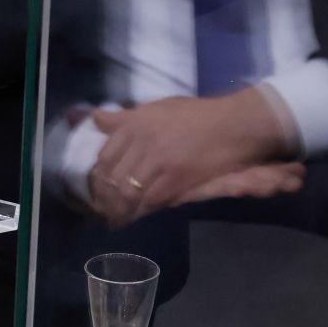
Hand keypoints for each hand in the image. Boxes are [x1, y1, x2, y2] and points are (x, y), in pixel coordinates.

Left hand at [86, 88, 289, 225]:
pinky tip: (137, 218)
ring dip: (120, 209)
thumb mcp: (156, 108)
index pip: (105, 156)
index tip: (98, 188)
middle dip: (106, 198)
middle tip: (104, 210)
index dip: (99, 177)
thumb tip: (95, 119)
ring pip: (128, 192)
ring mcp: (157, 162)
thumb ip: (125, 118)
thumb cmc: (196, 115)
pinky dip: (141, 212)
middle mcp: (140, 142)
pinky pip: (150, 201)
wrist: (232, 125)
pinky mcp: (175, 180)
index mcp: (134, 124)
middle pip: (113, 177)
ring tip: (116, 219)